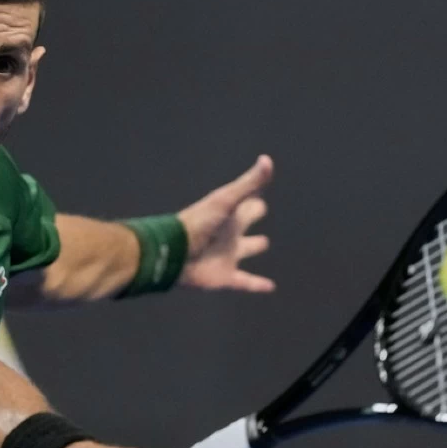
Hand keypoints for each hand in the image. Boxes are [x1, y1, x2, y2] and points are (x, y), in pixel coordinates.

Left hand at [177, 154, 275, 292]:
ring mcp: (227, 254)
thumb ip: (249, 183)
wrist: (176, 253)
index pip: (247, 201)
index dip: (255, 194)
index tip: (261, 188)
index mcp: (230, 214)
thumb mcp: (226, 201)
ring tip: (264, 243)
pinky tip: (270, 287)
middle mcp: (229, 232)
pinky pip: (246, 281)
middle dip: (253, 215)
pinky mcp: (225, 276)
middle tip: (260, 210)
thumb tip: (267, 160)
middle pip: (245, 222)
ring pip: (245, 249)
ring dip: (254, 246)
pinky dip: (258, 284)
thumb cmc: (200, 223)